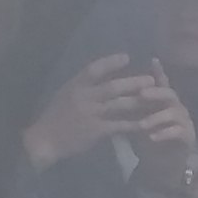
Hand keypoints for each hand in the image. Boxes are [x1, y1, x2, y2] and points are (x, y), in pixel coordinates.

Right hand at [20, 55, 173, 169]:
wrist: (45, 140)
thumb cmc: (55, 116)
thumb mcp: (65, 94)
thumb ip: (82, 85)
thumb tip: (100, 74)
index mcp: (75, 86)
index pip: (94, 69)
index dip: (111, 62)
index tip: (127, 57)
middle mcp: (84, 97)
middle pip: (112, 87)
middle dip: (133, 82)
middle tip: (151, 79)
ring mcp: (91, 114)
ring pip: (118, 105)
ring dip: (137, 100)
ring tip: (153, 97)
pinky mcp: (96, 131)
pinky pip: (118, 125)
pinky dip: (133, 124)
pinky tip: (145, 123)